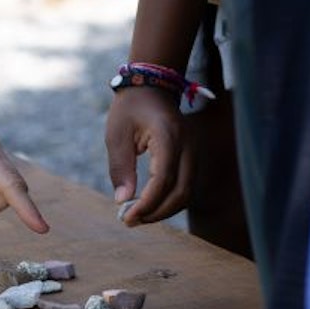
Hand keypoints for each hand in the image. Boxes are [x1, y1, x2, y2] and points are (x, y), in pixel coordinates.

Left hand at [105, 87, 192, 224]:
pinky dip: (169, 200)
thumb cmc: (130, 108)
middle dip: (157, 212)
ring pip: (187, 192)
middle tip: (130, 221)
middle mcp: (187, 146)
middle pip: (181, 192)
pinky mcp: (191, 157)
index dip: (147, 203)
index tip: (127, 217)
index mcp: (168, 136)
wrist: (152, 87)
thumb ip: (120, 167)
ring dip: (164, 210)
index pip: (163, 179)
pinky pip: (185, 185)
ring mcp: (193, 152)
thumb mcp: (116, 134)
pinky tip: (148, 205)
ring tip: (137, 217)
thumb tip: (122, 201)